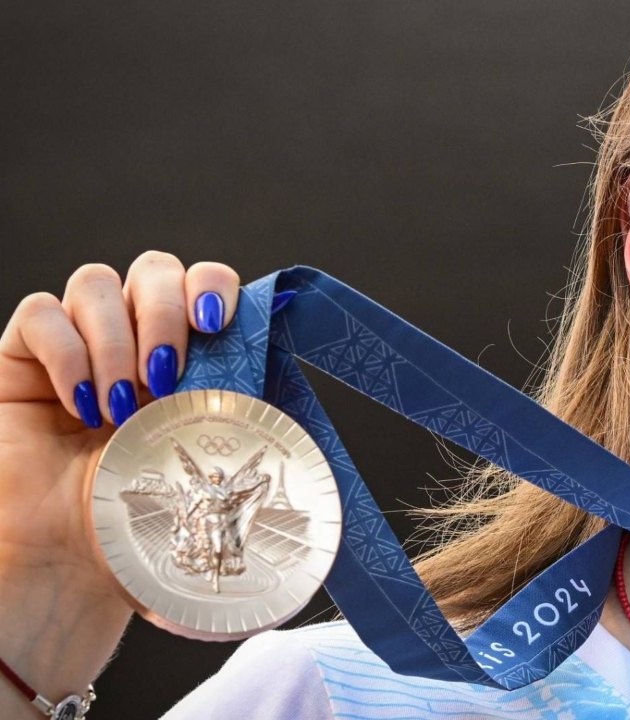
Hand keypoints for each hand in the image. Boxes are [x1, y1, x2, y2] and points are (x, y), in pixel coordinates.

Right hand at [0, 251, 239, 702]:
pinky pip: (42, 312)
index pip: (206, 284)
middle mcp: (135, 338)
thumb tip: (325, 475)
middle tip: (166, 379)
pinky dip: (66, 351)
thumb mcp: (214, 483)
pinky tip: (80, 404)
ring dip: (115, 340)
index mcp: (189, 357)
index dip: (213, 286)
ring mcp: (78, 342)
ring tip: (120, 409)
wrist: (69, 562)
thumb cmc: (144, 521)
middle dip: (165, 311)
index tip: (217, 324)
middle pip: (156, 267)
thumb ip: (254, 457)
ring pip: (97, 282)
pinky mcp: (23, 356)